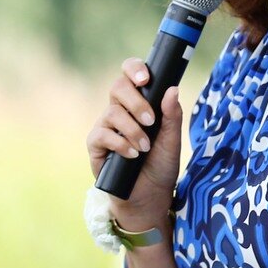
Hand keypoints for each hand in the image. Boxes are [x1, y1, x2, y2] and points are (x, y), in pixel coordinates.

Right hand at [85, 59, 184, 231]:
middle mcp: (120, 111)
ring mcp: (106, 127)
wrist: (149, 198)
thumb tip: (172, 89)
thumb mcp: (172, 141)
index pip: (130, 76)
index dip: (134, 69)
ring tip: (144, 148)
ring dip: (132, 130)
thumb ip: (172, 116)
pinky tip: (132, 155)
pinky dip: (120, 143)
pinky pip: (102, 134)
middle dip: (136, 101)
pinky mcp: (95, 145)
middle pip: (117, 87)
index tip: (146, 79)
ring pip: (112, 112)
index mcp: (138, 103)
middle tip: (150, 121)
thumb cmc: (160, 167)